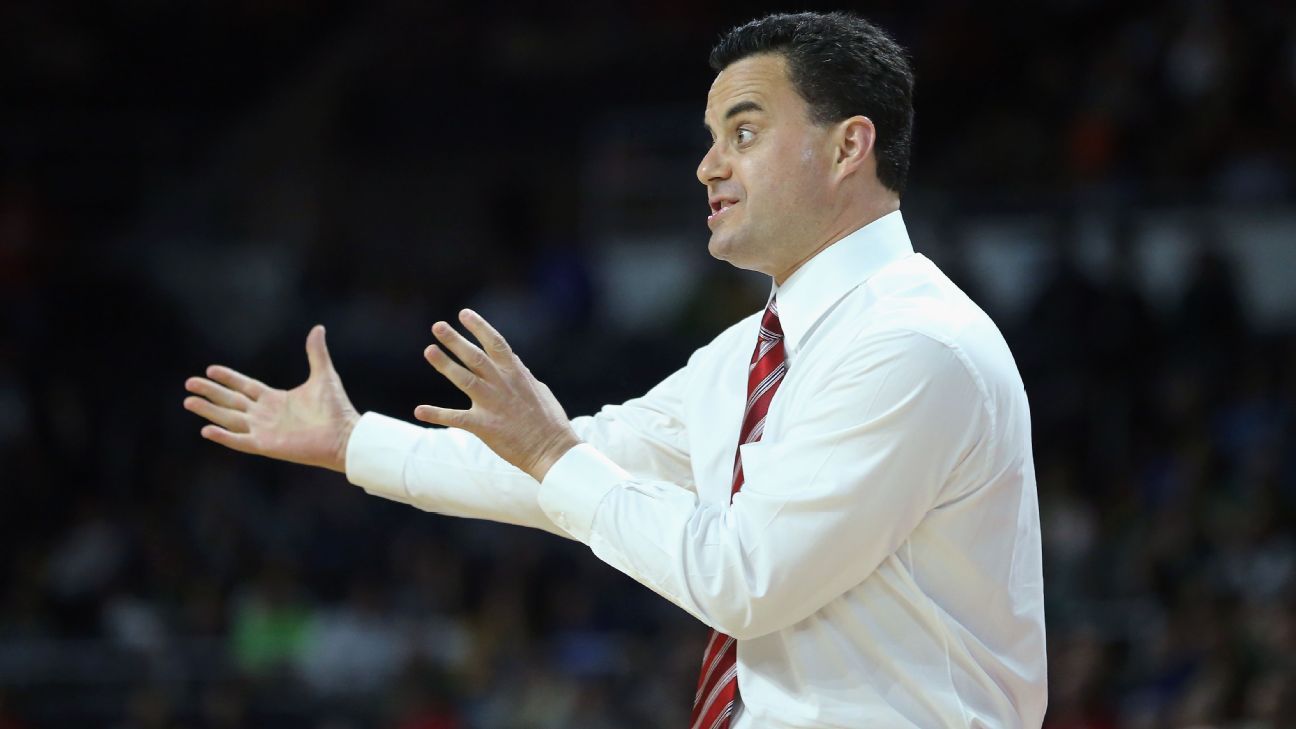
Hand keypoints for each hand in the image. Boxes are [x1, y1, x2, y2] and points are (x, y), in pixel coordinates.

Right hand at [183, 325, 360, 472]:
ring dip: (209, 411)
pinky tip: (206, 429)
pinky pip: (240, 440)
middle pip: (231, 401)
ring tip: (188, 402)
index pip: (244, 386)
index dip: (228, 378)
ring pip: (229, 419)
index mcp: (275, 399)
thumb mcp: (323, 375)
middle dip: (210, 392)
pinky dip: (224, 436)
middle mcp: (265, 414)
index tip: (210, 369)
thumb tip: (318, 328)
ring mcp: (264, 430)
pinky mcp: (266, 445)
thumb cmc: (336, 408)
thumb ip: (316, 353)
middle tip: (189, 383)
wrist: (345, 435)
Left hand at [415, 309, 580, 481]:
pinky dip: (437, 414)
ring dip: (445, 365)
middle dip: (456, 340)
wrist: (552, 450)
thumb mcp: (539, 390)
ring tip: (428, 350)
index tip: (464, 314)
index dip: (479, 327)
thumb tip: (515, 363)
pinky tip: (419, 410)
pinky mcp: (484, 426)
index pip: (495, 343)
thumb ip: (522, 375)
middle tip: (437, 326)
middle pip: (475, 357)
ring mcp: (492, 404)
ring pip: (464, 379)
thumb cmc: (549, 421)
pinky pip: (456, 418)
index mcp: (516, 374)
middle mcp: (503, 384)